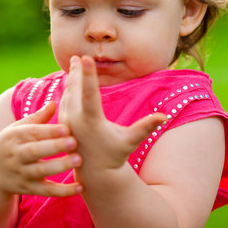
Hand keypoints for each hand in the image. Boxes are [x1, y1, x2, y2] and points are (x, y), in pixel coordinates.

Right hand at [0, 101, 82, 197]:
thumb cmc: (10, 145)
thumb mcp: (17, 129)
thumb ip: (37, 118)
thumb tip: (54, 103)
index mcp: (15, 137)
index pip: (32, 133)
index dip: (49, 131)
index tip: (67, 128)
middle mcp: (17, 155)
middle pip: (35, 151)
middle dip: (54, 146)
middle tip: (74, 142)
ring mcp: (22, 173)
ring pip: (41, 171)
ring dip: (60, 166)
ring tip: (78, 160)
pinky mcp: (29, 189)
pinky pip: (47, 191)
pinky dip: (63, 191)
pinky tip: (80, 187)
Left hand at [58, 56, 165, 172]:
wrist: (93, 172)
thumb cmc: (115, 154)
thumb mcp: (131, 141)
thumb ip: (146, 127)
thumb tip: (164, 116)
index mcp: (91, 121)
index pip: (89, 94)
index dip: (88, 75)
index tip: (85, 58)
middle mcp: (75, 120)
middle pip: (76, 88)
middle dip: (78, 71)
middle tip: (80, 55)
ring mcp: (66, 121)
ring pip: (68, 92)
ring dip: (73, 77)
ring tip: (76, 61)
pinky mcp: (63, 122)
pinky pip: (65, 99)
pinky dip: (69, 86)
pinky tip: (71, 77)